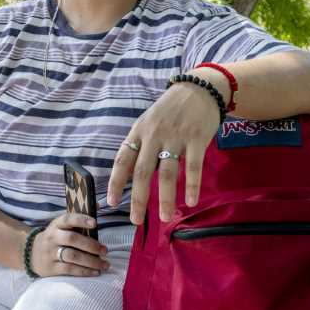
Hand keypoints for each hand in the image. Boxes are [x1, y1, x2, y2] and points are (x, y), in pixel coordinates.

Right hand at [30, 212, 109, 276]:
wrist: (31, 253)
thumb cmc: (55, 238)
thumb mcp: (62, 226)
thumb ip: (79, 219)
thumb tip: (99, 205)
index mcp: (57, 225)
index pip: (68, 219)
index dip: (81, 220)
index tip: (95, 223)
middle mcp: (53, 238)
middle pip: (72, 239)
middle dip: (91, 245)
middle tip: (105, 250)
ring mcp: (51, 253)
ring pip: (72, 256)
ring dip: (91, 261)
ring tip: (104, 264)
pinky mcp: (51, 268)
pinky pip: (69, 269)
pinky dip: (84, 271)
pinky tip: (95, 272)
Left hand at [107, 73, 225, 224]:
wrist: (198, 88)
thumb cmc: (170, 110)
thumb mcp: (149, 122)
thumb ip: (140, 145)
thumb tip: (129, 176)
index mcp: (139, 132)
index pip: (122, 160)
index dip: (115, 182)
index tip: (111, 203)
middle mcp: (154, 135)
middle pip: (142, 171)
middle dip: (137, 198)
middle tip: (135, 220)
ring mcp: (176, 137)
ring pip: (167, 173)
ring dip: (165, 198)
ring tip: (165, 217)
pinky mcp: (197, 138)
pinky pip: (193, 167)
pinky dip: (192, 185)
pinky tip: (190, 201)